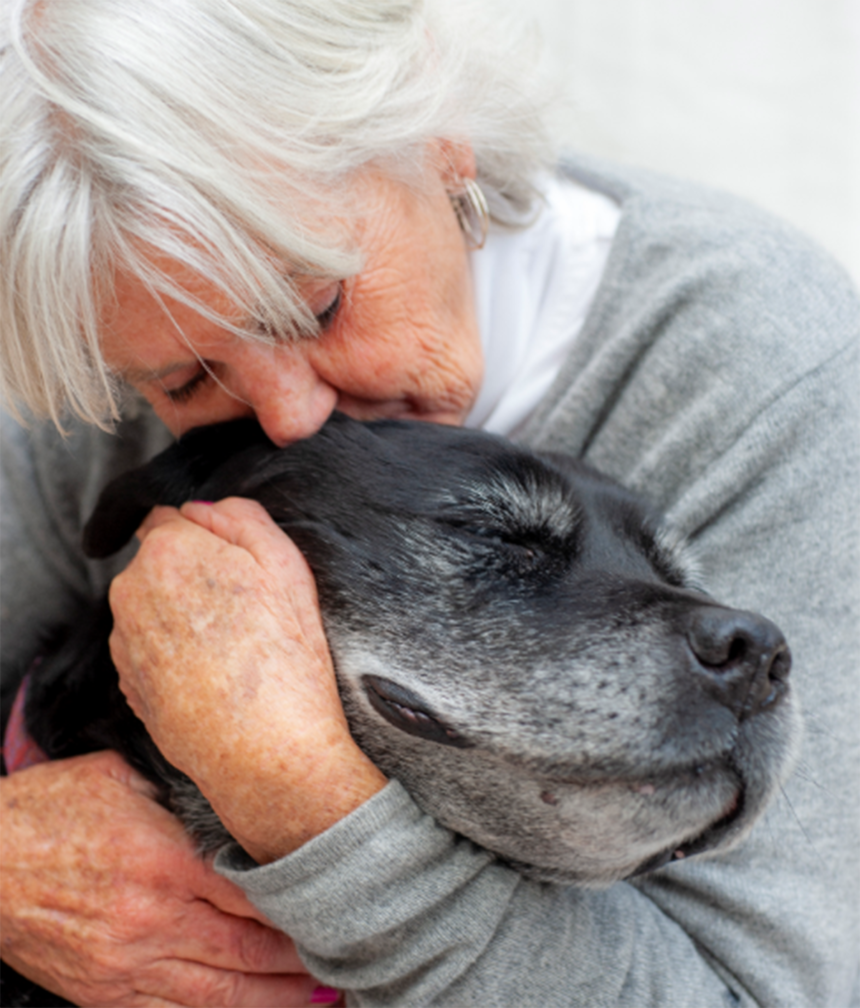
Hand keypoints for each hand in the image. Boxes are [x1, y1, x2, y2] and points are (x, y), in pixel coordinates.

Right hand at [0, 750, 329, 1006]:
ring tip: (320, 996)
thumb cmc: (48, 810)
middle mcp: (151, 918)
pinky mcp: (104, 992)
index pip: (252, 891)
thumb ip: (181, 790)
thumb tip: (233, 791)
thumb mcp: (119, 776)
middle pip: (246, 948)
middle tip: (346, 956)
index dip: (299, 903)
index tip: (337, 901)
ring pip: (219, 993)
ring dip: (274, 998)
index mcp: (161, 859)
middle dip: (301, 958)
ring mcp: (127, 964)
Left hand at [108, 498, 385, 862]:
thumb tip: (203, 508)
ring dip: (182, 614)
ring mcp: (124, 639)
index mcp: (167, 549)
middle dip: (193, 574)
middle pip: (160, 561)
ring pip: (154, 605)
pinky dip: (175, 652)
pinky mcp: (127, 681)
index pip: (171, 516)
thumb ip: (240, 515)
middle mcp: (130, 589)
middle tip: (244, 608)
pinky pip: (150, 647)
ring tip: (232, 648)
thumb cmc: (284, 657)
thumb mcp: (286, 564)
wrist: (265, 752)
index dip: (208, 537)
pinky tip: (214, 675)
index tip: (238, 566)